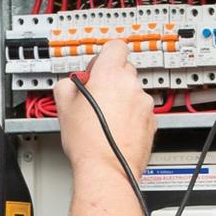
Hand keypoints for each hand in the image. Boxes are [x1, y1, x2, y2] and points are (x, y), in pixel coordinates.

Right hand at [54, 40, 155, 176]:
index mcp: (110, 75)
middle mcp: (131, 86)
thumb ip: (67, 84)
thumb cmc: (87, 142)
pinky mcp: (152, 122)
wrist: (107, 169)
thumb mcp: (63, 106)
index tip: (96, 69)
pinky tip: (116, 130)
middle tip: (96, 98)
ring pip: (132, 93)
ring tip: (105, 120)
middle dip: (111, 80)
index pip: (115, 46)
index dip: (104, 56)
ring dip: (121, 100)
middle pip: (124, 70)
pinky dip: (130, 117)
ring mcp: (144, 104)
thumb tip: (70, 83)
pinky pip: (140, 111)